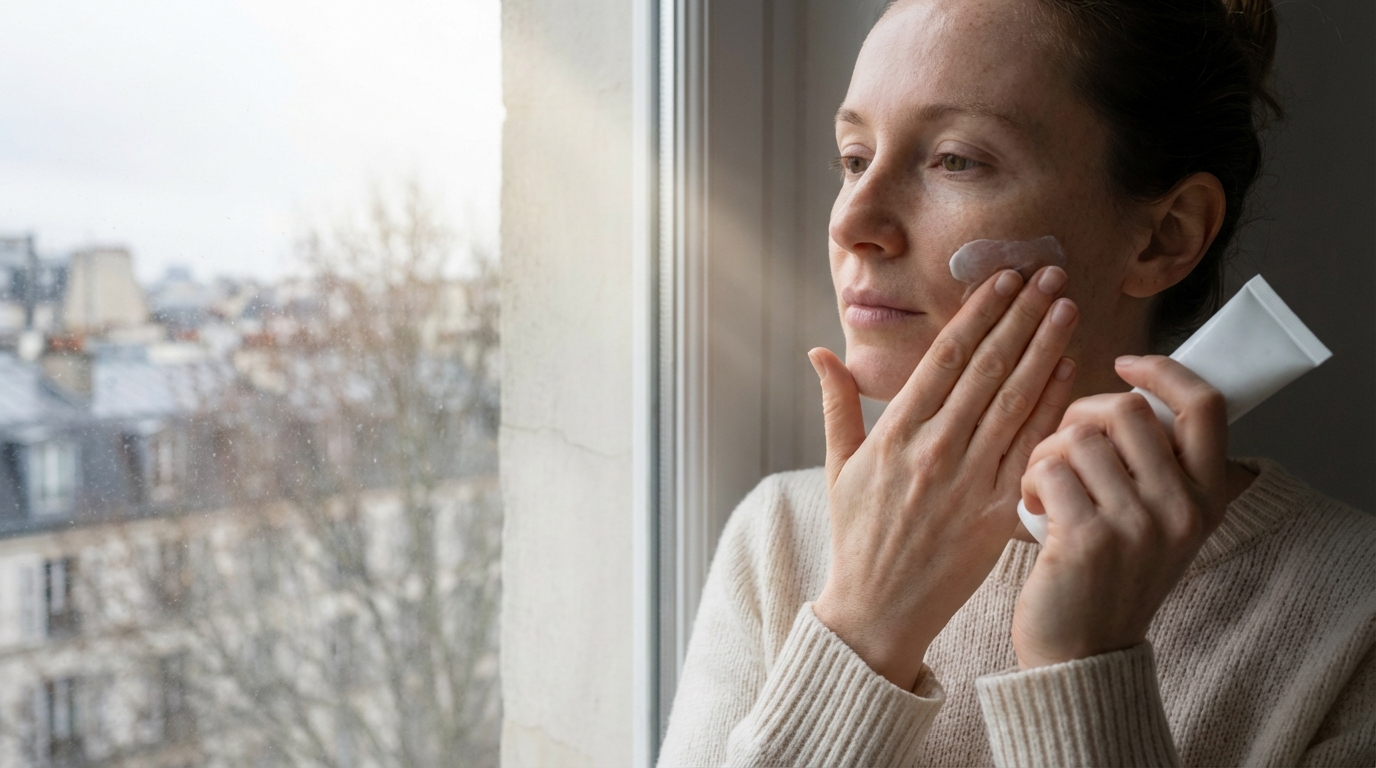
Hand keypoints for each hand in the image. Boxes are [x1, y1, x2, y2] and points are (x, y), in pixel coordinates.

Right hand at [810, 266, 1078, 690]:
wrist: (877, 611)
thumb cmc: (856, 537)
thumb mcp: (837, 467)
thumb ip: (837, 405)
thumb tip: (820, 351)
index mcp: (895, 434)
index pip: (945, 357)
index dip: (978, 313)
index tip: (1004, 279)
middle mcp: (934, 449)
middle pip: (987, 367)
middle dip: (1021, 315)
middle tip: (1049, 273)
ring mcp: (968, 480)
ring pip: (1014, 399)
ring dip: (1045, 347)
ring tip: (1068, 306)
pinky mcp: (996, 511)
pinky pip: (1029, 447)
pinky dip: (1051, 405)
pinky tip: (1071, 369)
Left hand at [1013, 355, 1231, 668]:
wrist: (1082, 656)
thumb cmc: (1108, 579)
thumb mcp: (1157, 524)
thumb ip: (1157, 467)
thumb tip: (1131, 393)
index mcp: (1205, 498)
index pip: (1206, 406)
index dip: (1164, 370)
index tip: (1124, 363)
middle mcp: (1180, 510)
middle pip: (1127, 409)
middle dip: (1080, 413)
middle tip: (1061, 445)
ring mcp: (1136, 525)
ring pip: (1078, 436)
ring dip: (1045, 452)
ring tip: (1043, 486)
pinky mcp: (1087, 539)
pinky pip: (1048, 467)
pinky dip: (1029, 478)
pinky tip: (1030, 505)